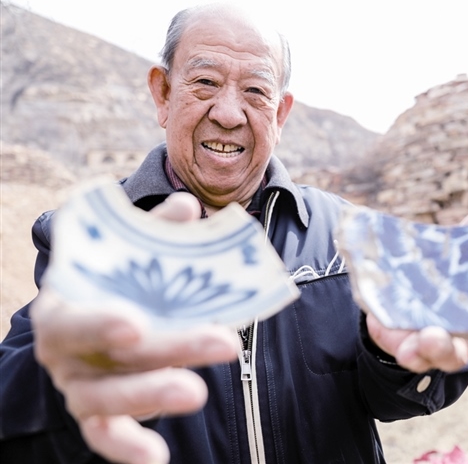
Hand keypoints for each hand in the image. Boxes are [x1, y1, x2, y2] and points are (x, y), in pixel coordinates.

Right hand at [31, 193, 239, 463]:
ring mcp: (80, 387)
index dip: (100, 323)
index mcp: (65, 305)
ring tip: (197, 391)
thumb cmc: (119, 279)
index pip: (74, 318)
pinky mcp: (99, 415)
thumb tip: (188, 208)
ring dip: (154, 395)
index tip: (136, 325)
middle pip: (111, 359)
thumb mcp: (133, 252)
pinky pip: (108, 438)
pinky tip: (157, 459)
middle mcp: (66, 352)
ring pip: (108, 401)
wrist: (102, 317)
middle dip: (169, 351)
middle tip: (223, 342)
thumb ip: (158, 232)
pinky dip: (129, 449)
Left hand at [365, 205, 467, 377]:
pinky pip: (414, 358)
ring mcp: (449, 350)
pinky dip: (411, 351)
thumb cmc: (444, 273)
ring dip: (445, 350)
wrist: (398, 293)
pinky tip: (405, 344)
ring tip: (431, 336)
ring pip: (454, 361)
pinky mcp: (416, 353)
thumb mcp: (457, 252)